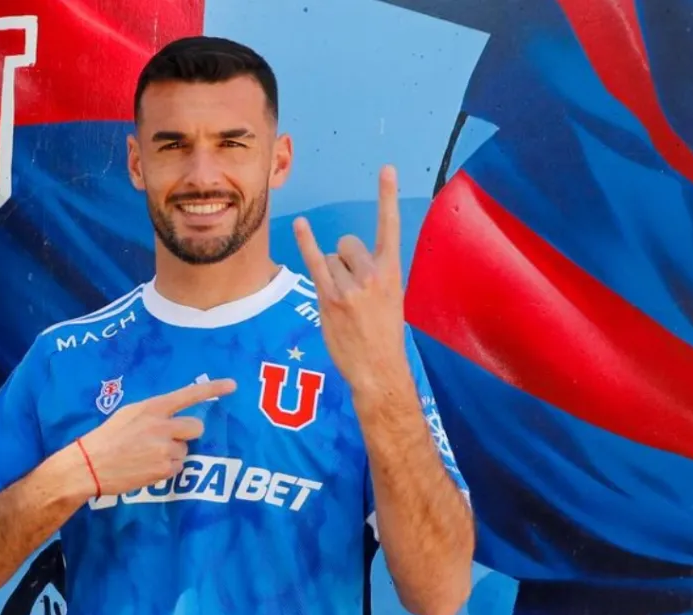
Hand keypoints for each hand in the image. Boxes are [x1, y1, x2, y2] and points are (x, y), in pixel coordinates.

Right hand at [71, 378, 236, 496]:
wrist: (89, 466)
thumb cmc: (107, 437)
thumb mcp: (129, 414)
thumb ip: (154, 413)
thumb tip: (174, 416)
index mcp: (152, 407)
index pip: (188, 395)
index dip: (212, 390)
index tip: (233, 385)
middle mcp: (162, 426)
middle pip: (196, 427)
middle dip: (186, 434)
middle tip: (167, 439)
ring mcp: (164, 448)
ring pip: (185, 450)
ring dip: (172, 453)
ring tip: (147, 455)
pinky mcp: (163, 469)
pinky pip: (177, 467)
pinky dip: (166, 468)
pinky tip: (146, 467)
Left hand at [293, 165, 409, 390]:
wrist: (378, 367)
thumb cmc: (383, 334)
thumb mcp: (392, 298)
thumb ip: (375, 273)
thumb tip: (349, 258)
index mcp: (392, 272)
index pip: (390, 226)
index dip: (387, 196)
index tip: (387, 169)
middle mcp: (372, 274)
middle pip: (348, 243)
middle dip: (346, 260)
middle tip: (354, 291)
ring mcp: (349, 286)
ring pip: (331, 258)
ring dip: (332, 274)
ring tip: (345, 302)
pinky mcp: (329, 297)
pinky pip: (315, 261)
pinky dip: (306, 242)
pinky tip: (300, 224)